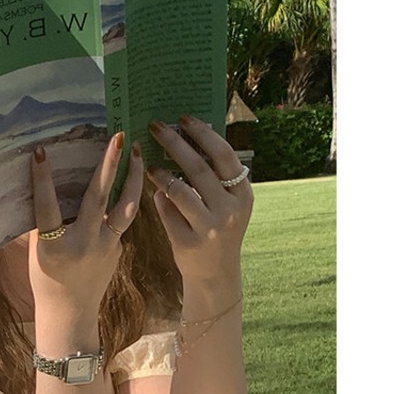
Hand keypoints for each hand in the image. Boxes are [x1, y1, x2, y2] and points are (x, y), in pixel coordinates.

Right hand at [28, 132, 145, 322]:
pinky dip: (125, 199)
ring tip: (137, 152)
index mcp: (55, 247)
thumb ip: (45, 221)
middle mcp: (83, 245)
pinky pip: (122, 221)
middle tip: (118, 137)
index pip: (47, 208)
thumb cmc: (47, 279)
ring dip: (134, 178)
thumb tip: (49, 181)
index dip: (43, 180)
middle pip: (97, 200)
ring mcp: (106, 248)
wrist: (71, 313)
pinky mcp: (119, 250)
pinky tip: (129, 179)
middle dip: (108, 166)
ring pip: (125, 209)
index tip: (41, 152)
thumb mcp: (38, 251)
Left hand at [147, 115, 252, 293]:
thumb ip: (216, 178)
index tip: (183, 118)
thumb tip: (191, 138)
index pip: (223, 155)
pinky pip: (168, 214)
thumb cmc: (217, 231)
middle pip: (199, 169)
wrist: (215, 275)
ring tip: (149, 164)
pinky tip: (154, 192)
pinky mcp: (189, 244)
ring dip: (162, 173)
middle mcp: (229, 210)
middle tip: (156, 128)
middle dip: (175, 144)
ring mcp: (209, 228)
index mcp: (243, 194)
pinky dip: (160, 200)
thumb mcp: (228, 204)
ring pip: (180, 192)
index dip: (203, 134)